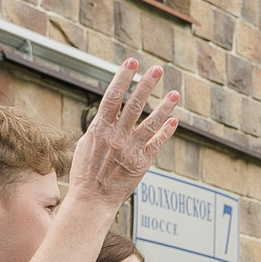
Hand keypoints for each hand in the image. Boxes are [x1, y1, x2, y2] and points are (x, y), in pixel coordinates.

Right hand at [66, 60, 181, 208]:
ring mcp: (130, 149)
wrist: (91, 200)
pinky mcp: (141, 163)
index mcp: (100, 128)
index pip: (112, 96)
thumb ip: (100, 127)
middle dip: (146, 85)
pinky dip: (166, 132)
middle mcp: (116, 136)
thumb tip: (108, 112)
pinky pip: (156, 144)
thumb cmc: (86, 172)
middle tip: (158, 69)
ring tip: (174, 93)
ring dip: (164, 107)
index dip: (123, 77)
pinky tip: (174, 121)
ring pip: (150, 123)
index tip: (132, 61)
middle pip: (134, 105)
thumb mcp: (87, 144)